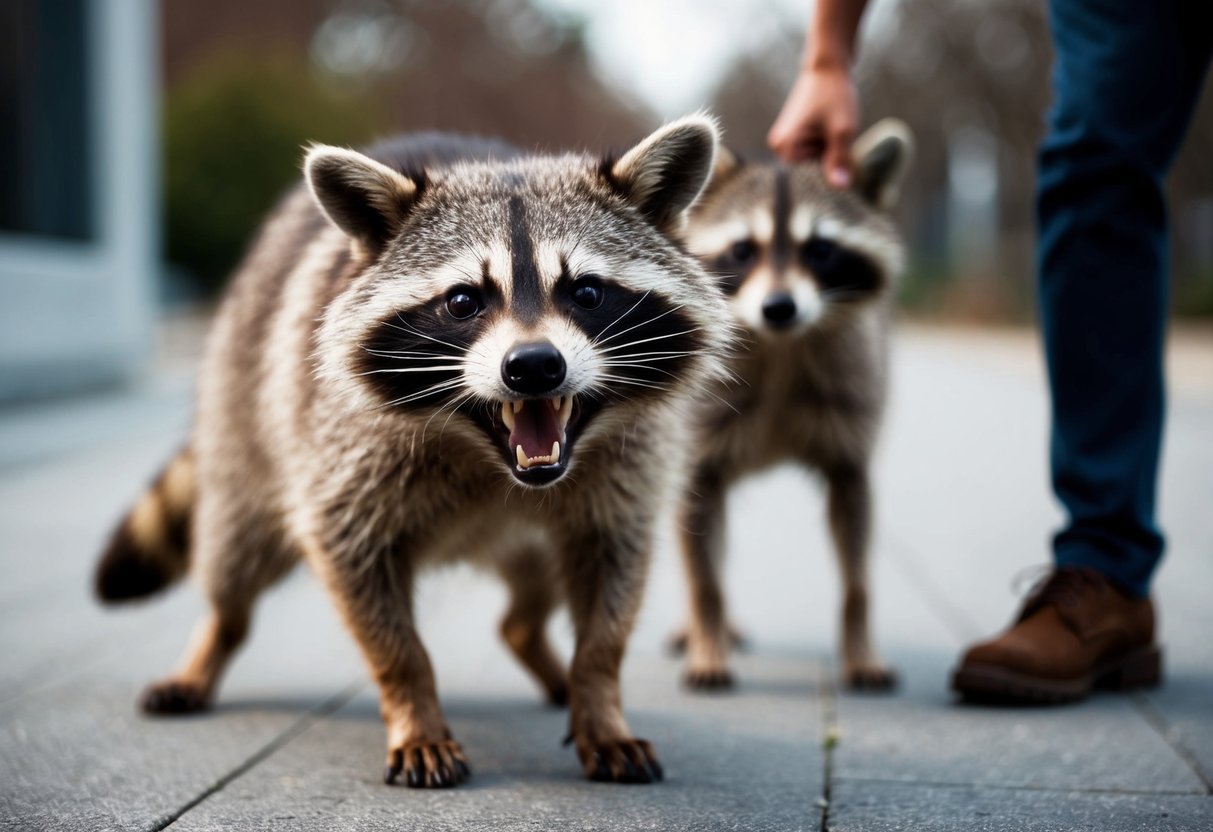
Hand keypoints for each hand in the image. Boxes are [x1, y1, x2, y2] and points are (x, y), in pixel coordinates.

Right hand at [767, 65, 858, 186]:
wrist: (828, 66)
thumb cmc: (834, 95)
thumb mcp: (843, 130)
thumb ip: (840, 160)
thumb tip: (841, 187)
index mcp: (785, 146)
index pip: (814, 175)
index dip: (832, 160)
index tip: (833, 134)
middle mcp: (778, 145)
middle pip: (813, 168)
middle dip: (830, 153)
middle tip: (833, 126)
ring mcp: (783, 140)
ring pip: (816, 159)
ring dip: (830, 146)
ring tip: (830, 122)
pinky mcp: (792, 135)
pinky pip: (815, 149)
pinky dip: (827, 140)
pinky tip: (827, 122)